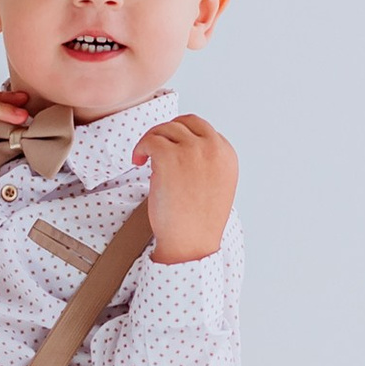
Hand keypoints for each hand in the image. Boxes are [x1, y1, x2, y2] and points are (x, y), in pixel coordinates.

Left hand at [131, 112, 236, 261]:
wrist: (191, 243)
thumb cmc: (198, 222)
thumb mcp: (216, 185)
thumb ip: (208, 163)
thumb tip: (184, 148)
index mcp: (226, 154)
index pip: (203, 129)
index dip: (183, 138)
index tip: (171, 153)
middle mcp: (213, 147)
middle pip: (185, 122)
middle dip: (167, 132)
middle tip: (154, 150)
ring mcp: (191, 150)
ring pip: (165, 129)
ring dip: (151, 140)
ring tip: (144, 159)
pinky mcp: (169, 156)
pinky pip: (150, 139)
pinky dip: (140, 147)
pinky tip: (138, 162)